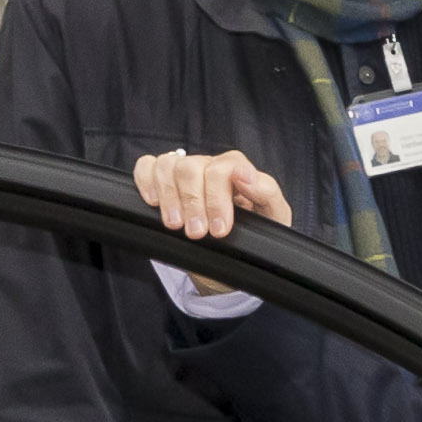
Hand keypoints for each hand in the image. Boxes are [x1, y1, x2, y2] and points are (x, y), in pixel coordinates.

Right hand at [125, 149, 297, 245]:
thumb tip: (245, 176)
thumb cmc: (256, 232)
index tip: (219, 229)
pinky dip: (146, 180)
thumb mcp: (274, 218)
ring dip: (169, 197)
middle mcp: (210, 167)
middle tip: (196, 234)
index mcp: (239, 172)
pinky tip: (153, 203)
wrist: (234, 255)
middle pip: (193, 167)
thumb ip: (267, 193)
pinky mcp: (162, 180)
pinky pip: (147, 166)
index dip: (218, 198)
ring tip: (174, 225)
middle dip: (193, 203)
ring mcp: (186, 171)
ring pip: (169, 166)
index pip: (226, 167)